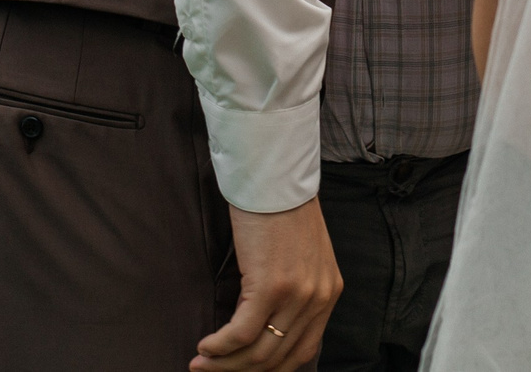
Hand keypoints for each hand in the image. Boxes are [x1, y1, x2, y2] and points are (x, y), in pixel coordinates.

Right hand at [190, 198, 340, 371]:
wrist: (274, 179)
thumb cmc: (281, 211)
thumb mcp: (300, 258)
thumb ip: (291, 293)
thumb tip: (259, 324)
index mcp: (329, 293)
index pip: (304, 351)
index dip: (272, 369)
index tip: (244, 370)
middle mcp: (318, 299)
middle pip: (279, 358)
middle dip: (242, 371)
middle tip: (212, 371)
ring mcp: (297, 295)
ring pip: (259, 352)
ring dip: (226, 364)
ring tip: (202, 364)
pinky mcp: (270, 286)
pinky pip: (241, 332)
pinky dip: (220, 346)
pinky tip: (206, 345)